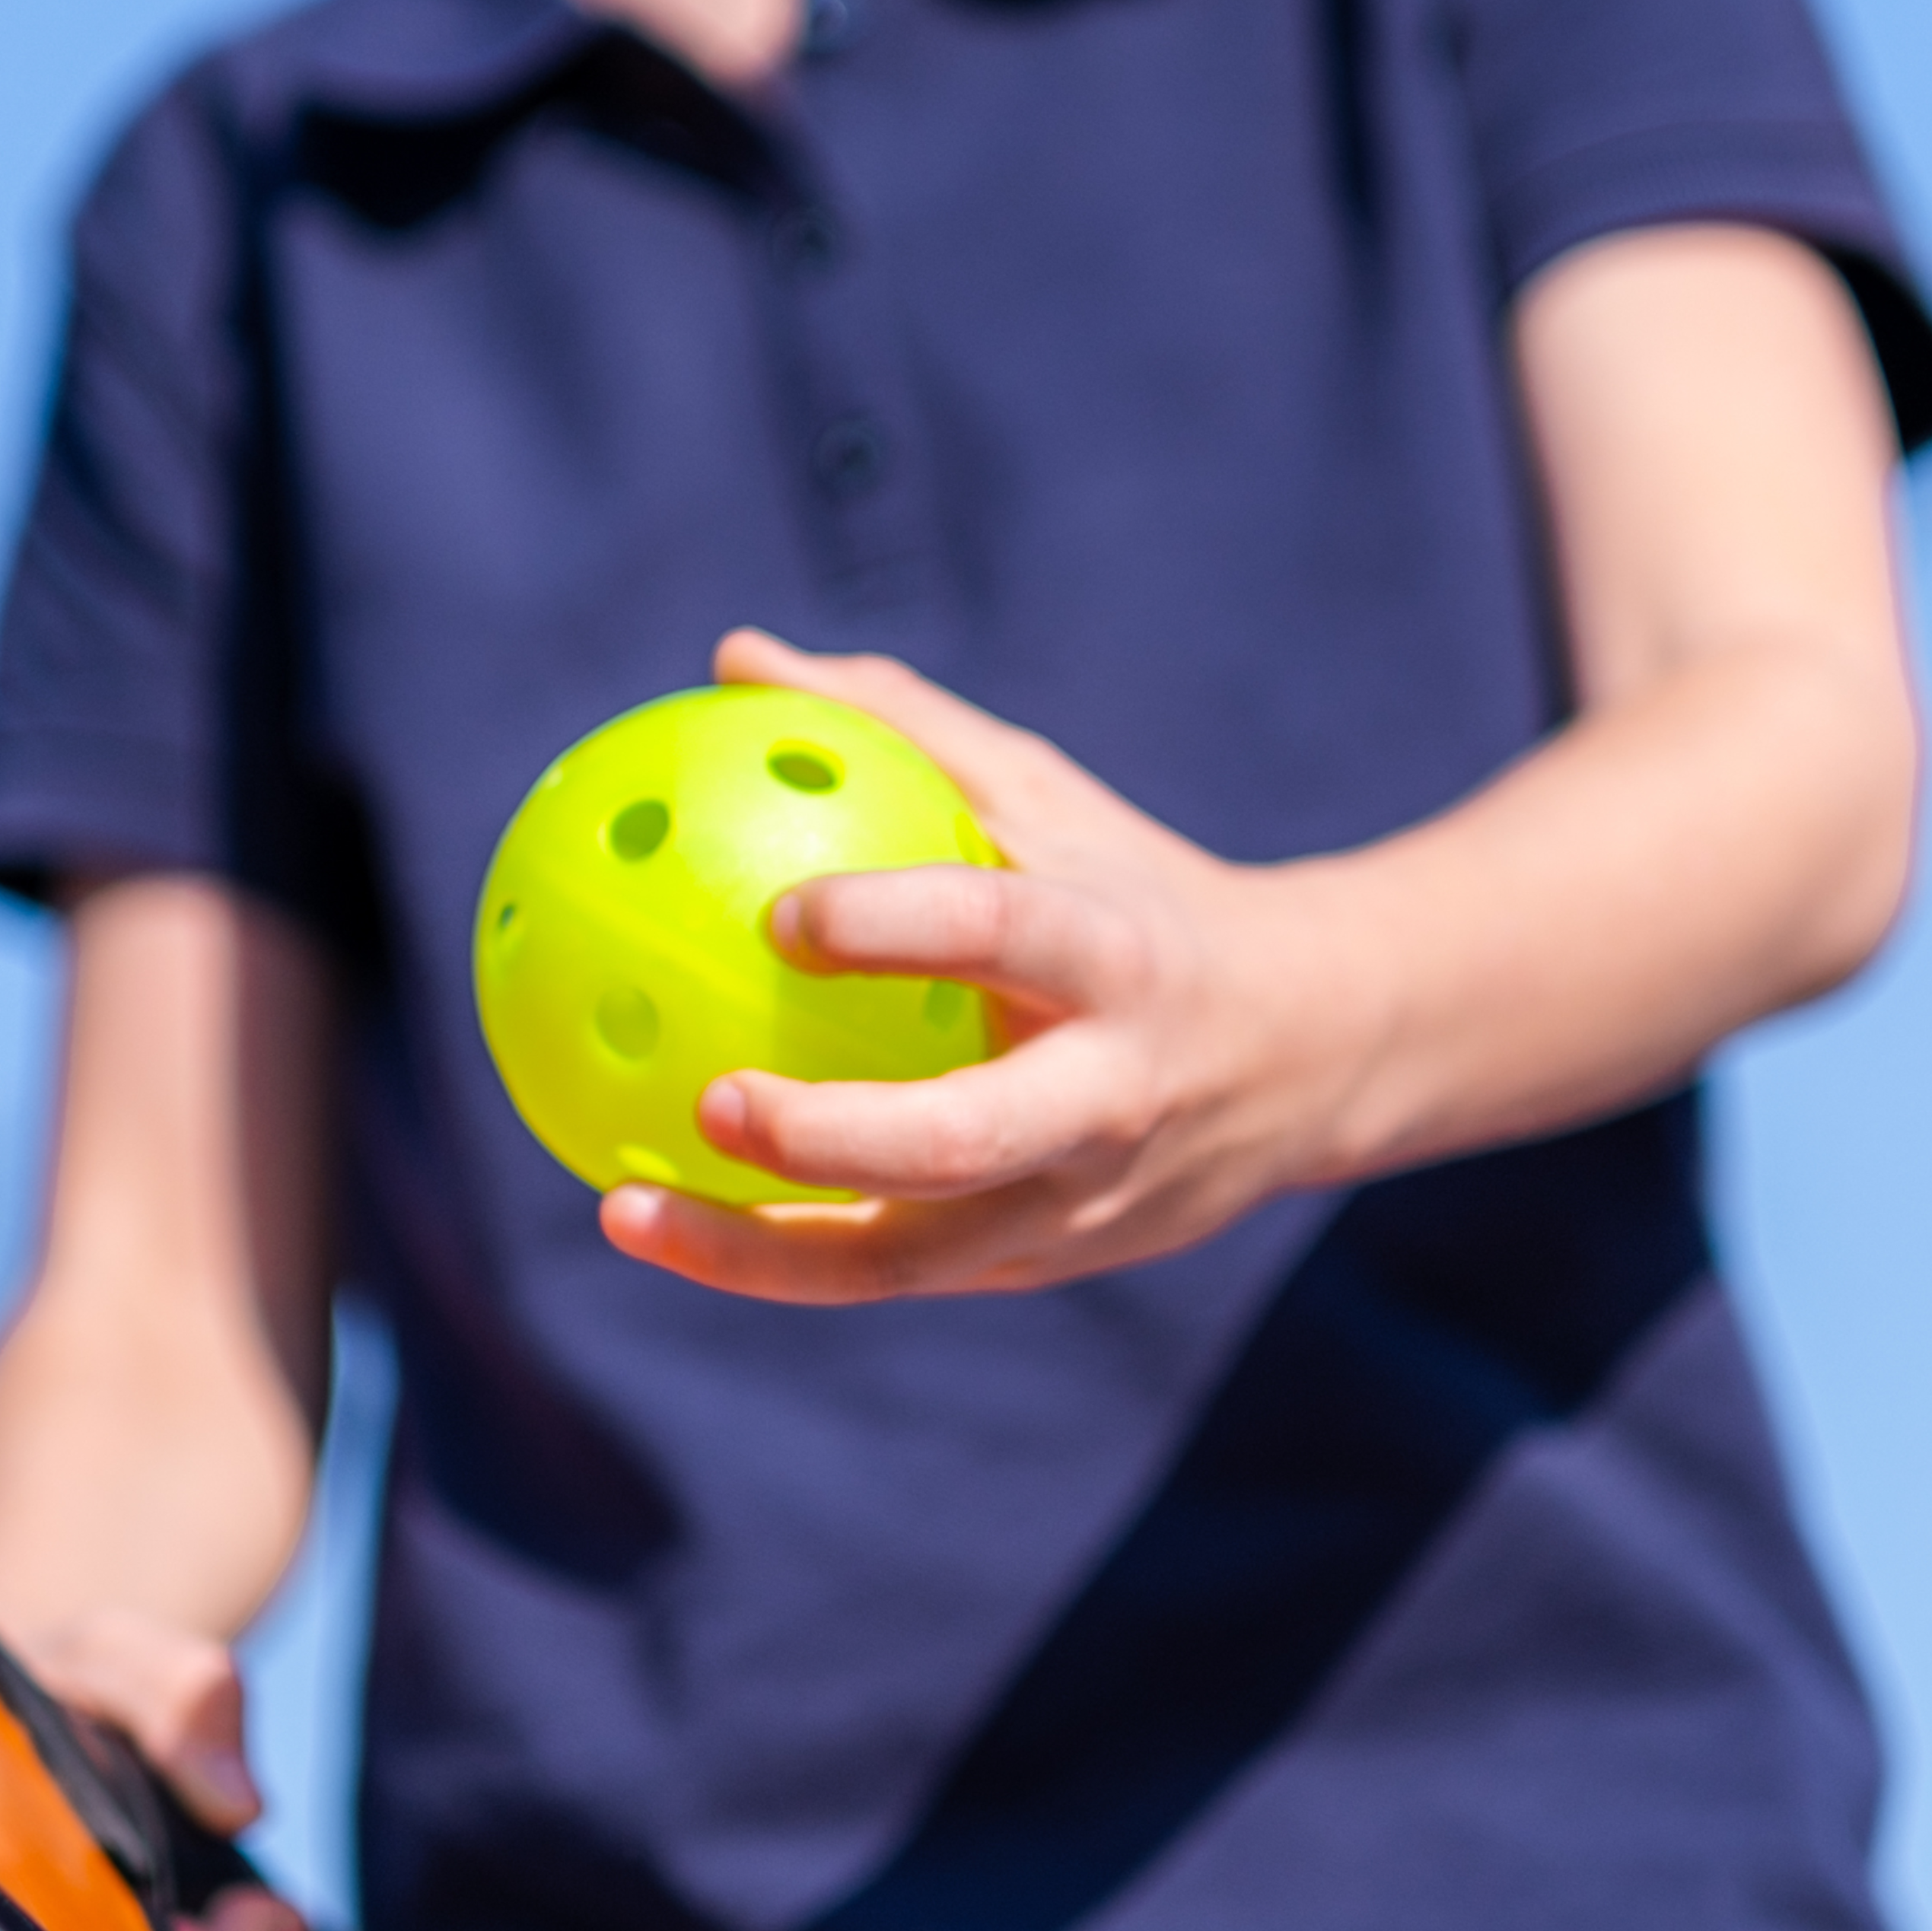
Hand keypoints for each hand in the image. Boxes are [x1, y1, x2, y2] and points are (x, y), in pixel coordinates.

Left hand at [597, 630, 1376, 1303]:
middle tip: (704, 1102)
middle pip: (964, 1141)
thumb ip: (903, 728)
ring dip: (758, 1251)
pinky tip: (662, 1222)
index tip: (782, 914)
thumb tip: (734, 656)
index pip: (1004, 936)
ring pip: (908, 1257)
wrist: (1311, 1052)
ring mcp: (1077, 1205)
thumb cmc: (1137, 894)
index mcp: (1115, 960)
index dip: (898, 927)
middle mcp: (1105, 1097)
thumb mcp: (1050, 797)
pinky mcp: (1040, 1267)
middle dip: (833, 1138)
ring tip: (620, 1207)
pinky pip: (891, 1275)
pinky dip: (774, 1261)